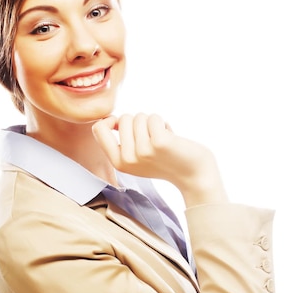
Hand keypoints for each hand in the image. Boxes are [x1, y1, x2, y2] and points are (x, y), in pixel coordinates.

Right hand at [92, 113, 227, 206]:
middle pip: (123, 118)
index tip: (124, 125)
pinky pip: (154, 118)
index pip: (98, 129)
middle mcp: (127, 158)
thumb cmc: (165, 161)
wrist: (193, 175)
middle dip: (139, 122)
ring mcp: (143, 151)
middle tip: (151, 138)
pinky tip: (170, 137)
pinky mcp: (159, 143)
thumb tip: (112, 119)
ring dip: (153, 123)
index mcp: (118, 162)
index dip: (110, 120)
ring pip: (140, 117)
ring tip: (162, 139)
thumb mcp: (136, 157)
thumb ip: (122, 140)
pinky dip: (163, 123)